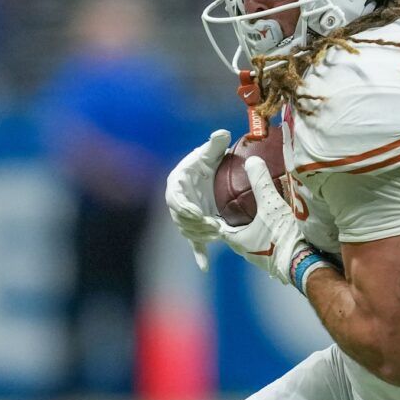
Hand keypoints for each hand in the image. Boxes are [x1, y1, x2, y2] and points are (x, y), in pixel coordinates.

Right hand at [163, 129, 230, 270]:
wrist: (205, 177)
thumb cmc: (204, 164)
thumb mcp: (208, 153)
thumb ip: (214, 143)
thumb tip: (222, 133)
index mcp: (176, 185)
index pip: (176, 199)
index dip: (185, 207)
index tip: (198, 212)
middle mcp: (176, 204)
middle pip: (182, 219)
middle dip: (197, 224)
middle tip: (215, 225)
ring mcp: (184, 219)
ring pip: (189, 231)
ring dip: (202, 234)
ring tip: (220, 233)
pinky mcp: (193, 229)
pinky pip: (194, 243)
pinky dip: (199, 254)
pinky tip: (205, 267)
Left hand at [218, 157, 314, 285]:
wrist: (308, 263)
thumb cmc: (284, 237)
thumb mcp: (271, 205)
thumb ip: (260, 183)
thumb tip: (252, 160)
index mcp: (239, 241)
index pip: (219, 226)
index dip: (217, 214)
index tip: (218, 200)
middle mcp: (248, 251)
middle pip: (236, 231)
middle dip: (236, 217)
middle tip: (238, 200)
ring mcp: (264, 257)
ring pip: (253, 236)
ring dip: (254, 225)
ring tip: (259, 208)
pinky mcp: (279, 258)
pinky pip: (269, 240)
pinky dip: (269, 230)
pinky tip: (279, 219)